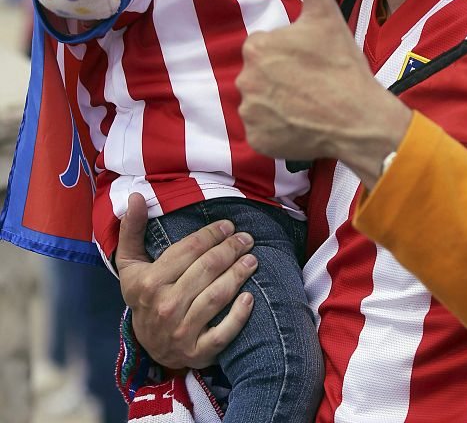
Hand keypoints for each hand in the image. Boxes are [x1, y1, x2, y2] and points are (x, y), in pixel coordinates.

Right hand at [116, 193, 257, 369]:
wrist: (147, 343)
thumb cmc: (143, 294)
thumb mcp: (130, 263)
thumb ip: (132, 229)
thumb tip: (135, 196)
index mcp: (149, 282)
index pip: (189, 250)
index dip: (212, 234)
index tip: (228, 225)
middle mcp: (165, 306)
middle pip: (207, 269)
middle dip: (231, 249)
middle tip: (246, 239)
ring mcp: (181, 332)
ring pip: (217, 296)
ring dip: (239, 274)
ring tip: (252, 260)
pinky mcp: (197, 352)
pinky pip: (223, 334)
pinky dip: (238, 316)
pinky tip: (250, 298)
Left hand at [237, 0, 411, 187]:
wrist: (358, 118)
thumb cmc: (342, 66)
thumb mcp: (327, 16)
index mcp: (257, 46)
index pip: (268, 48)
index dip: (291, 55)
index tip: (312, 63)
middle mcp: (244, 78)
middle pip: (262, 75)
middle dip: (283, 79)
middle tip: (313, 85)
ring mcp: (250, 113)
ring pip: (262, 103)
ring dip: (279, 105)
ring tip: (309, 106)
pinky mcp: (258, 141)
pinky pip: (264, 132)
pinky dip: (278, 131)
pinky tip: (302, 126)